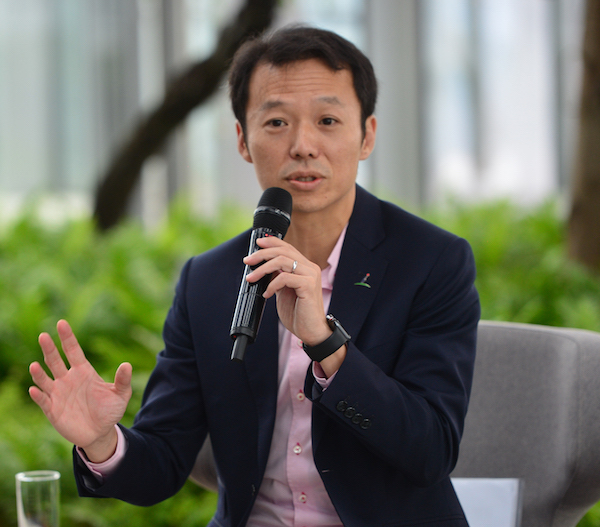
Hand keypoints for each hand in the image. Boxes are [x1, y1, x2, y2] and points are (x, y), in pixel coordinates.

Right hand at [29, 320, 131, 461]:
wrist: (101, 432)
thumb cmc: (110, 410)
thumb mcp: (121, 394)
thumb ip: (123, 380)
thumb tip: (127, 365)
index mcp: (84, 371)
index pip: (73, 350)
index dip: (67, 337)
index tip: (61, 323)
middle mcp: (68, 379)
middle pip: (56, 360)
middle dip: (49, 349)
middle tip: (43, 335)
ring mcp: (58, 393)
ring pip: (45, 379)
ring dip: (39, 373)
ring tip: (34, 366)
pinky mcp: (52, 410)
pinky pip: (43, 400)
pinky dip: (38, 395)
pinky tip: (35, 390)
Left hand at [244, 236, 331, 345]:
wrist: (311, 331)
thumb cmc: (298, 313)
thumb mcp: (284, 291)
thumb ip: (278, 277)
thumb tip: (263, 267)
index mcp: (305, 267)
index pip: (288, 247)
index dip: (272, 242)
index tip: (257, 243)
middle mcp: (310, 268)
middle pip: (283, 251)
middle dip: (262, 254)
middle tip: (248, 261)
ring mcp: (311, 275)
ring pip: (282, 261)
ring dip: (262, 269)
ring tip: (252, 278)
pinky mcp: (308, 285)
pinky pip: (285, 278)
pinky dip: (272, 285)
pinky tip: (267, 294)